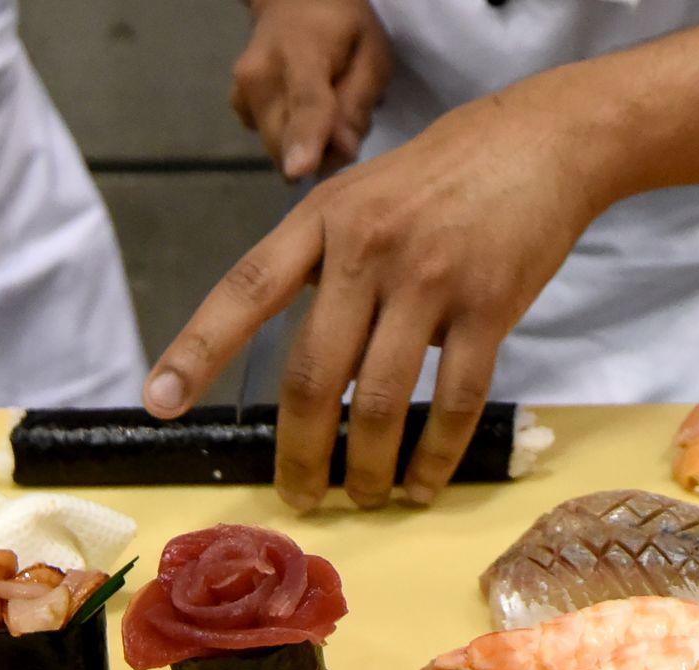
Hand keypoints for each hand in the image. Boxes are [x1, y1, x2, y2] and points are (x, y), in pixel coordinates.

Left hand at [144, 90, 606, 510]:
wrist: (540, 143)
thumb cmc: (445, 175)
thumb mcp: (364, 194)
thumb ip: (327, 263)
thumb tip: (312, 360)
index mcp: (322, 219)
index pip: (245, 291)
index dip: (197, 350)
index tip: (158, 401)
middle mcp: (366, 248)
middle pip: (311, 374)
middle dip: (298, 453)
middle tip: (298, 498)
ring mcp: (429, 278)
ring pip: (379, 400)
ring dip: (366, 467)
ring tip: (365, 497)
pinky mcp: (488, 306)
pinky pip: (455, 400)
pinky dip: (435, 456)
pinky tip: (424, 482)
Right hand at [231, 0, 391, 178]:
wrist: (293, 2)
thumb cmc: (343, 28)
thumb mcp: (371, 57)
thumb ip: (358, 103)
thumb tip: (344, 151)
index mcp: (301, 52)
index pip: (305, 101)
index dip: (304, 138)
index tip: (299, 172)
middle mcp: (260, 75)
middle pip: (287, 140)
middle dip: (320, 153)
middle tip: (347, 129)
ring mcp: (242, 91)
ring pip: (277, 147)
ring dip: (307, 146)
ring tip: (327, 113)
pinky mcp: (238, 106)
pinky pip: (270, 140)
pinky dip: (291, 137)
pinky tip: (303, 112)